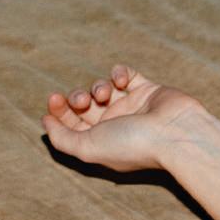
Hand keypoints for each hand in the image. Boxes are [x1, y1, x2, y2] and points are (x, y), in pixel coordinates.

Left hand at [40, 65, 207, 172]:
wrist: (174, 134)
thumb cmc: (132, 145)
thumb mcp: (87, 148)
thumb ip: (62, 138)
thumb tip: (45, 123)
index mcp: (101, 143)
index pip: (71, 124)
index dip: (58, 111)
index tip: (54, 100)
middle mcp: (114, 126)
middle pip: (83, 105)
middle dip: (76, 98)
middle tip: (82, 100)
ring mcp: (131, 106)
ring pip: (102, 87)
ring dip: (98, 86)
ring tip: (105, 93)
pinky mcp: (146, 89)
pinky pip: (125, 73)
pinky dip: (119, 72)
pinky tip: (122, 80)